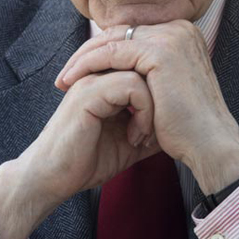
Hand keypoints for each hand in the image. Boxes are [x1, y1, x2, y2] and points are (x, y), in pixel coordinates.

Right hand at [0, 70, 159, 238]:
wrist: (54, 178)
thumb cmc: (89, 160)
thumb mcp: (131, 140)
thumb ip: (153, 124)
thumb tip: (183, 122)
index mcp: (107, 77)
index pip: (146, 63)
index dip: (161, 89)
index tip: (164, 123)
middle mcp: (99, 71)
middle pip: (146, 60)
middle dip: (161, 92)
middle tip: (163, 125)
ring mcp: (92, 78)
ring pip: (143, 70)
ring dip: (153, 106)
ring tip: (145, 135)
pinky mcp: (89, 92)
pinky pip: (132, 85)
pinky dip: (144, 112)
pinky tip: (136, 137)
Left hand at [55, 20, 238, 194]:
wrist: (210, 145)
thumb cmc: (188, 127)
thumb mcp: (165, 89)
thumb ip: (147, 71)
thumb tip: (116, 68)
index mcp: (182, 33)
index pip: (131, 34)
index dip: (102, 51)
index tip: (78, 71)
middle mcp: (179, 28)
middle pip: (120, 33)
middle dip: (88, 53)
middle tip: (65, 74)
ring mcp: (171, 37)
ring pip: (112, 41)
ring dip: (83, 59)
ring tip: (64, 80)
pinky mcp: (161, 51)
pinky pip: (112, 53)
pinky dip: (89, 65)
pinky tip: (74, 81)